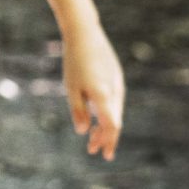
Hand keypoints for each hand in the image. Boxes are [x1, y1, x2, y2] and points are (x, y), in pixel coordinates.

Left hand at [64, 24, 125, 159]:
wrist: (85, 35)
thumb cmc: (75, 62)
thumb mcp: (71, 88)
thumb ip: (78, 110)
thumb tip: (82, 131)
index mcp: (104, 95)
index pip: (111, 125)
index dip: (108, 141)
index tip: (102, 154)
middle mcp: (114, 91)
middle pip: (114, 121)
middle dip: (105, 137)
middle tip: (93, 150)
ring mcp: (117, 84)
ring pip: (114, 111)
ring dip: (105, 126)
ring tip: (92, 136)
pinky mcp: (115, 77)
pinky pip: (114, 101)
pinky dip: (107, 112)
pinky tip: (97, 116)